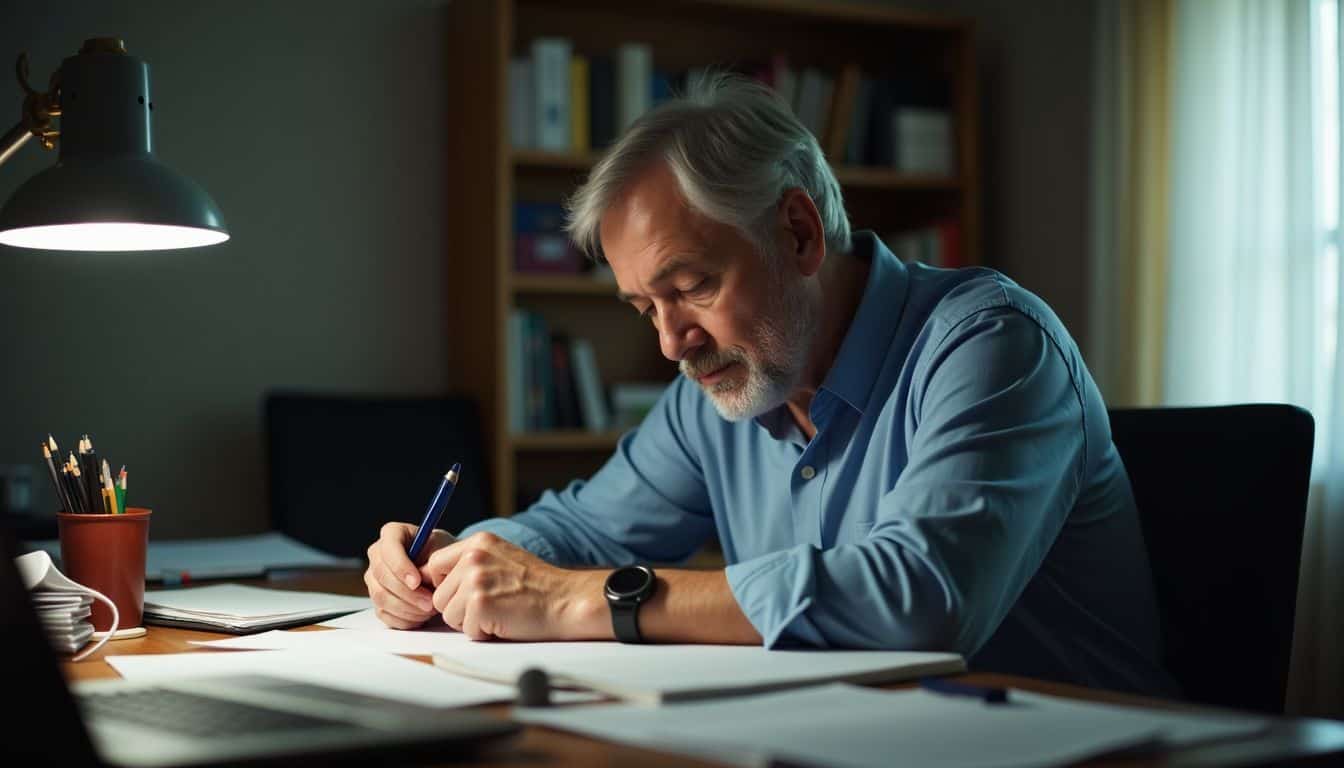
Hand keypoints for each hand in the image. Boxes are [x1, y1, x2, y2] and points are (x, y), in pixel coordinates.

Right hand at [365, 522, 455, 628]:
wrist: (443, 568)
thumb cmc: (442, 554)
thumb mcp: (443, 549)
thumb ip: (432, 560)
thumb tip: (423, 577)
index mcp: (393, 533)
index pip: (389, 548)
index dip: (400, 567)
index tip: (417, 582)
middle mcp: (378, 554)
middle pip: (381, 576)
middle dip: (407, 593)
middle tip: (429, 603)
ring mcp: (374, 578)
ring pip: (381, 597)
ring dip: (407, 608)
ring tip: (430, 609)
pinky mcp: (378, 598)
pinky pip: (384, 613)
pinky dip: (404, 619)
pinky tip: (422, 616)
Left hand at [425, 531, 605, 640]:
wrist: (566, 601)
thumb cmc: (537, 586)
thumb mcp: (502, 558)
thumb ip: (471, 563)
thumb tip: (433, 580)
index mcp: (478, 542)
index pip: (434, 564)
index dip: (445, 586)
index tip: (464, 595)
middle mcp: (474, 556)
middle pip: (438, 595)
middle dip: (459, 608)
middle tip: (491, 606)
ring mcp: (476, 579)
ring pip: (449, 615)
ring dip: (471, 622)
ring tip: (499, 612)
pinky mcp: (480, 604)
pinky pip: (466, 630)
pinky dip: (484, 633)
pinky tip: (505, 621)